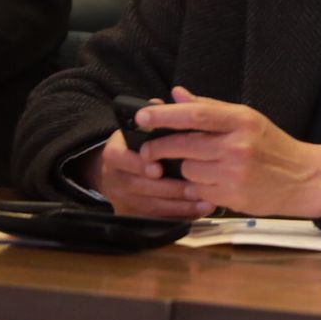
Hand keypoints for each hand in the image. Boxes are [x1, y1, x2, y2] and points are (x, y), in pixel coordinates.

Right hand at [89, 126, 215, 220]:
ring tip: (206, 201)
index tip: (158, 169)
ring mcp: (122, 199)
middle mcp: (114, 178)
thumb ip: (156, 116)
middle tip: (196, 187)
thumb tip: (166, 99)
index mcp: (114, 153)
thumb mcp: (143, 128)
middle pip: (139, 187)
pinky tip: (199, 211)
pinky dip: (179, 216)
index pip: (120, 159)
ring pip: (150, 207)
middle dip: (169, 189)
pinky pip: (156, 220)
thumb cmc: (139, 145)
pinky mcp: (132, 216)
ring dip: (179, 205)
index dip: (139, 165)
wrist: (120, 170)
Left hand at [136, 87, 320, 217]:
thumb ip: (210, 108)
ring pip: (188, 170)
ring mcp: (234, 173)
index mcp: (241, 120)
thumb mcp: (248, 119)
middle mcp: (237, 145)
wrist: (304, 179)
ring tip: (205, 166)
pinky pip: (199, 190)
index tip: (142, 117)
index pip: (195, 115)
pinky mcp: (232, 196)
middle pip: (183, 145)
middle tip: (149, 149)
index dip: (164, 116)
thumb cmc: (273, 146)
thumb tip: (177, 94)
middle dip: (159, 147)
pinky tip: (216, 182)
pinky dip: (200, 187)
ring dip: (187, 169)